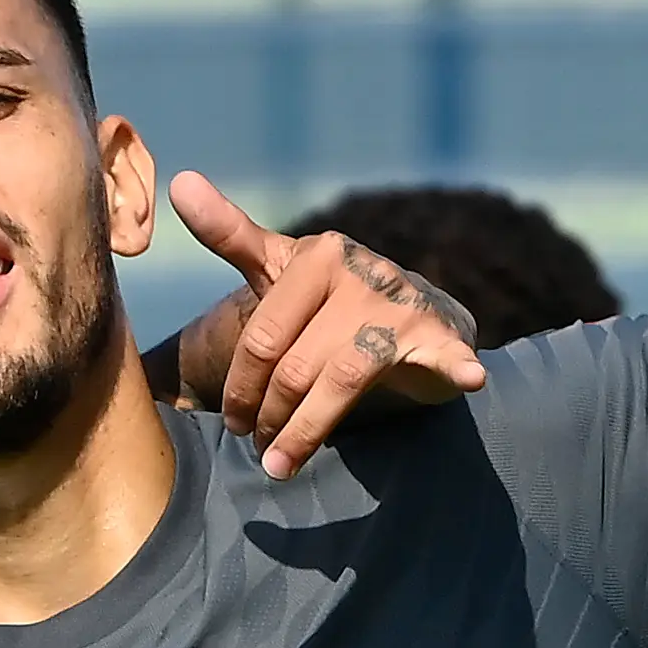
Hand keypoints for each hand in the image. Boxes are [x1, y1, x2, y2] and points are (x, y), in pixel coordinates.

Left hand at [168, 172, 486, 478]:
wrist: (420, 312)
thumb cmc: (336, 299)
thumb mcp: (283, 267)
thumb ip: (232, 234)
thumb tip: (179, 180)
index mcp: (319, 255)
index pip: (262, 336)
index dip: (241, 388)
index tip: (234, 424)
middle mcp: (362, 272)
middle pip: (295, 365)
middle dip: (269, 418)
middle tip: (259, 451)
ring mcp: (403, 303)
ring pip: (340, 379)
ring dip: (306, 432)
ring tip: (281, 466)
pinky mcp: (443, 333)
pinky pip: (447, 353)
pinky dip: (457, 365)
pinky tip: (468, 377)